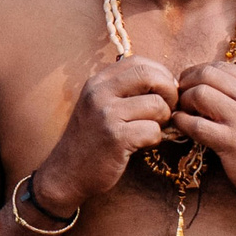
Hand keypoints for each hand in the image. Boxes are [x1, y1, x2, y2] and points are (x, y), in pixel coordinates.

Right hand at [30, 56, 181, 219]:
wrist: (66, 174)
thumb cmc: (90, 141)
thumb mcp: (99, 106)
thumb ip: (123, 90)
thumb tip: (165, 82)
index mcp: (97, 82)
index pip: (139, 62)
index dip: (160, 74)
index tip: (164, 92)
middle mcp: (100, 93)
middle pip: (150, 75)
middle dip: (169, 93)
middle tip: (168, 110)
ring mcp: (106, 114)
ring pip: (157, 105)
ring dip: (163, 120)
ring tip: (151, 129)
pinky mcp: (115, 138)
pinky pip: (153, 130)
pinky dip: (155, 139)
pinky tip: (143, 144)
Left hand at [170, 60, 235, 214]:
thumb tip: (203, 82)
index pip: (220, 66)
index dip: (197, 72)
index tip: (188, 83)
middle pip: (207, 74)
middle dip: (187, 82)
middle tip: (179, 95)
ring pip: (200, 94)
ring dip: (183, 102)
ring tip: (183, 112)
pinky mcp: (232, 143)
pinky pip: (196, 124)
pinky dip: (181, 122)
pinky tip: (180, 125)